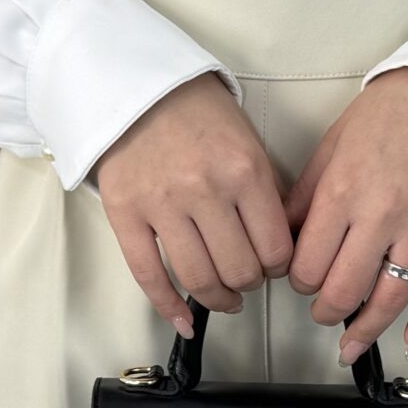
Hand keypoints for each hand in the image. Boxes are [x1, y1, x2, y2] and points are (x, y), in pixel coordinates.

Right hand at [96, 73, 293, 334]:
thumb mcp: (248, 142)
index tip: (275, 267)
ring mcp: (162, 204)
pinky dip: (169, 307)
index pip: (276, 249)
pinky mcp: (125, 214)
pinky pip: (149, 275)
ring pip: (199, 278)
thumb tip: (282, 244)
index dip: (281, 268)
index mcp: (244, 171)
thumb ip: (267, 192)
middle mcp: (205, 190)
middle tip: (248, 279)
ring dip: (218, 299)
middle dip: (249, 284)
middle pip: (240, 270)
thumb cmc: (197, 113)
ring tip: (224, 298)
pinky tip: (185, 321)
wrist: (138, 86)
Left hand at [284, 67, 407, 360]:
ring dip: (365, 329)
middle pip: (343, 290)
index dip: (298, 282)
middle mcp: (382, 214)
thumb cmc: (394, 113)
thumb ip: (305, 196)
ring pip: (389, 298)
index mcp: (343, 192)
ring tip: (352, 341)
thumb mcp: (332, 146)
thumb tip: (283, 237)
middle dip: (325, 311)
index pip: (307, 265)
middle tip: (323, 311)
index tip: (301, 280)